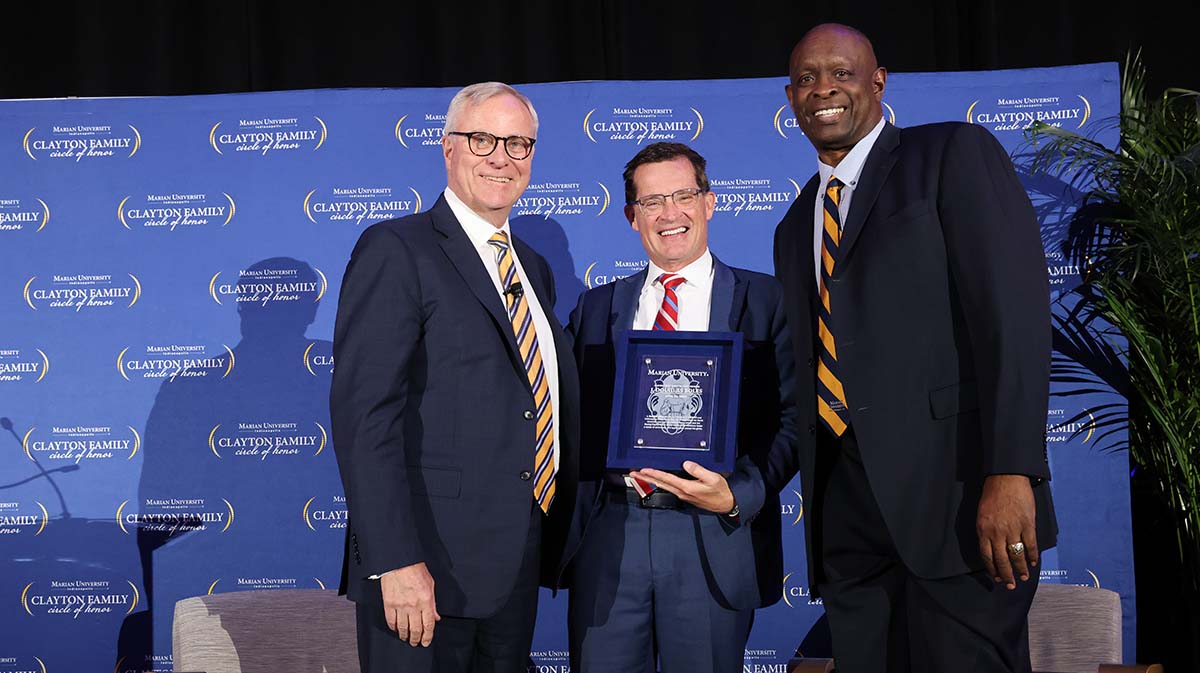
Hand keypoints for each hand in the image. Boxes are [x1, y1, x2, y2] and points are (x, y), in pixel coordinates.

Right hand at [379, 562, 440, 645]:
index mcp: (426, 601)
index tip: (426, 641)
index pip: (429, 625)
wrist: (399, 561)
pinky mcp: (389, 604)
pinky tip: (396, 629)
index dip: (428, 636)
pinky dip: (393, 628)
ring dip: (405, 636)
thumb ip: (433, 603)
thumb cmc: (415, 569)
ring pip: (403, 628)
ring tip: (406, 639)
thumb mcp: (431, 585)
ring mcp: (400, 606)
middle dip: (417, 639)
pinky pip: (391, 621)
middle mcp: (414, 605)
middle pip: (416, 629)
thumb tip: (436, 616)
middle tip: (416, 643)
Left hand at [629, 461, 735, 514]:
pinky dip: (660, 483)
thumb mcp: (712, 478)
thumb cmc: (720, 491)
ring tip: (640, 475)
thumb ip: (698, 470)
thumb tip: (686, 464)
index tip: (643, 469)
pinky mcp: (685, 495)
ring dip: (651, 480)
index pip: (666, 479)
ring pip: (663, 486)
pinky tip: (656, 480)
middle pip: (660, 484)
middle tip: (633, 473)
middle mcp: (682, 492)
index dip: (654, 473)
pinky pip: (669, 488)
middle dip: (646, 478)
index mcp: (687, 488)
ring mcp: (683, 495)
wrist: (725, 504)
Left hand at [976, 474, 1038, 589]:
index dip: (992, 569)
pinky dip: (1032, 556)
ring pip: (1017, 556)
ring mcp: (1013, 529)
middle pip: (1002, 560)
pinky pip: (1030, 545)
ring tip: (1023, 577)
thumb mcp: (982, 515)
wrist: (1006, 479)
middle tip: (1010, 585)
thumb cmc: (992, 495)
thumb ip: (986, 532)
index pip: (987, 556)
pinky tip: (1033, 563)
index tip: (997, 578)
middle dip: (1007, 575)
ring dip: (1021, 569)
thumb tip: (992, 549)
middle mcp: (997, 533)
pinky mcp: (1028, 525)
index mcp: (983, 530)